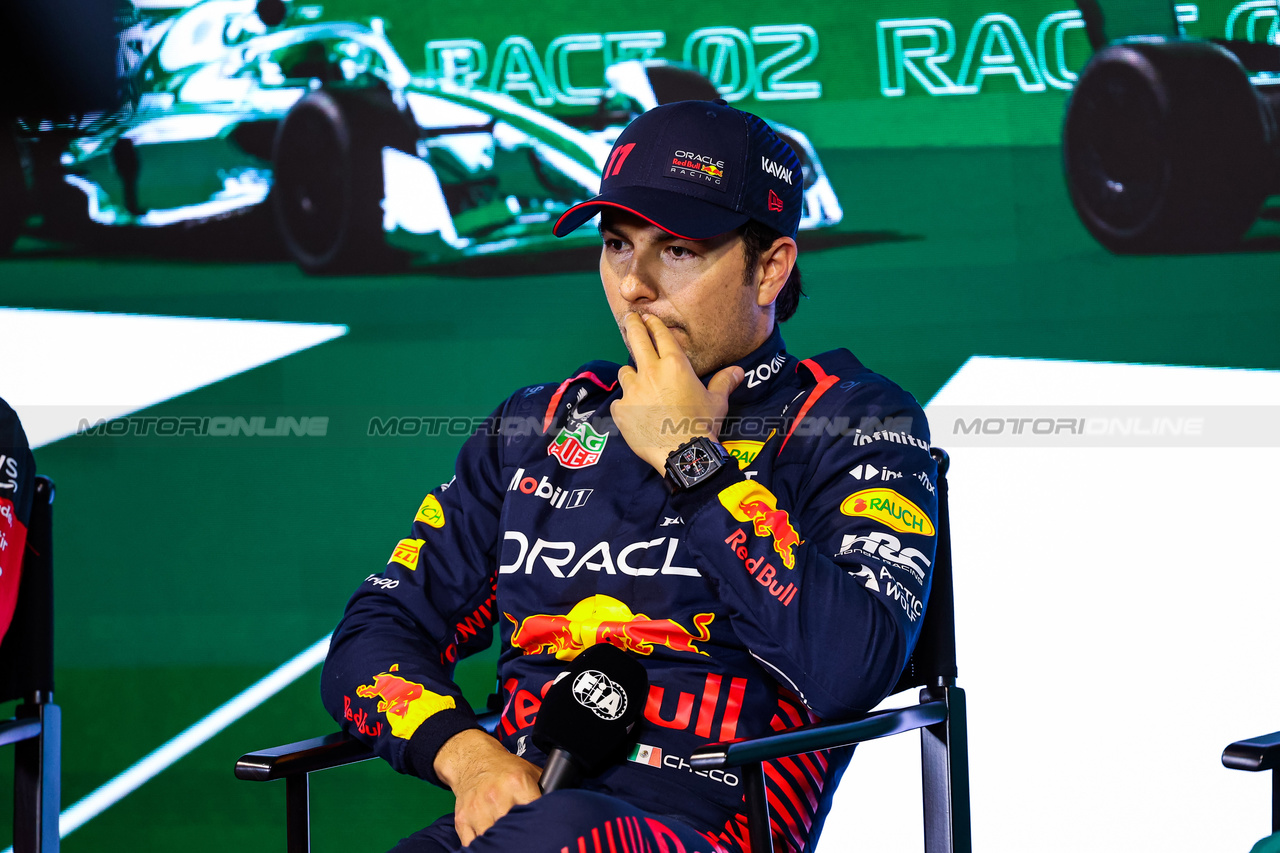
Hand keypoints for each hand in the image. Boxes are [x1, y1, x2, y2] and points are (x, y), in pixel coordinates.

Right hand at [434, 728, 541, 844]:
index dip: (541, 826)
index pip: (535, 813)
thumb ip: (547, 790)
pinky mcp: (462, 820)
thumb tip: (563, 809)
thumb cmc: (506, 770)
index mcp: (517, 783)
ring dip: (503, 844)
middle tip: (529, 839)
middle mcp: (496, 796)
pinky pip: (473, 845)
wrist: (473, 761)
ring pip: (493, 841)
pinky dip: (484, 847)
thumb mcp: (531, 772)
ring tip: (511, 842)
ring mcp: (477, 810)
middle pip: (513, 829)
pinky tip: (494, 844)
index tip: (544, 832)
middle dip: (523, 837)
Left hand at [610, 312, 743, 472]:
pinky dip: (626, 404)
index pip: (661, 335)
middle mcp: (650, 371)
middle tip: (629, 318)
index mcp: (675, 365)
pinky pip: (620, 401)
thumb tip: (739, 371)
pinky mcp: (621, 409)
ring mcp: (632, 390)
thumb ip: (724, 382)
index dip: (654, 323)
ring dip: (631, 373)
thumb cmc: (702, 424)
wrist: (683, 453)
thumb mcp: (717, 401)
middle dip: (632, 325)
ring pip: (625, 371)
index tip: (647, 316)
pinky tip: (635, 413)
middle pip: (636, 340)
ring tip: (637, 381)